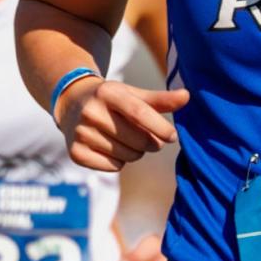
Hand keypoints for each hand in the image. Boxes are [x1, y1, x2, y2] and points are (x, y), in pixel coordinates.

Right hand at [58, 79, 189, 172]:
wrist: (72, 103)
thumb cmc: (112, 100)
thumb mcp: (133, 94)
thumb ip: (161, 99)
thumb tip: (188, 96)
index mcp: (109, 93)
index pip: (139, 113)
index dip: (160, 127)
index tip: (172, 136)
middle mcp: (91, 112)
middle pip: (137, 140)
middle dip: (151, 143)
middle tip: (150, 138)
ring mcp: (81, 133)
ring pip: (127, 156)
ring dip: (135, 152)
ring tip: (128, 140)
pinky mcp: (76, 152)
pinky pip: (112, 167)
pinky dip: (119, 162)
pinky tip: (112, 147)